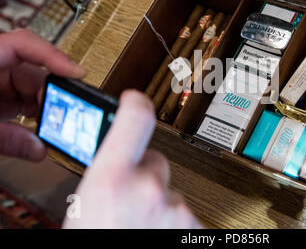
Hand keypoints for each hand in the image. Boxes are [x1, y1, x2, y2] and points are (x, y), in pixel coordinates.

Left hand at [0, 29, 84, 161]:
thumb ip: (5, 139)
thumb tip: (38, 148)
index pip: (23, 44)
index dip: (54, 56)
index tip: (77, 73)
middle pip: (35, 73)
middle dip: (54, 95)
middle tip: (69, 113)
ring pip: (34, 90)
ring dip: (48, 109)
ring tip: (59, 126)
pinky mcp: (0, 97)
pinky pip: (25, 102)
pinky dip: (38, 115)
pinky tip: (46, 125)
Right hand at [63, 90, 201, 228]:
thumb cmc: (90, 244)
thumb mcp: (84, 203)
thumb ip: (104, 172)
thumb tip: (112, 157)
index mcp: (113, 180)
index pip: (136, 118)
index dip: (136, 103)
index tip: (135, 99)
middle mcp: (148, 190)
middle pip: (155, 161)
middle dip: (143, 174)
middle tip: (126, 198)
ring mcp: (175, 208)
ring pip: (167, 189)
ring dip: (155, 201)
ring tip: (136, 222)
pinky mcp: (193, 225)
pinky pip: (181, 212)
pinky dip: (169, 220)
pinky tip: (151, 229)